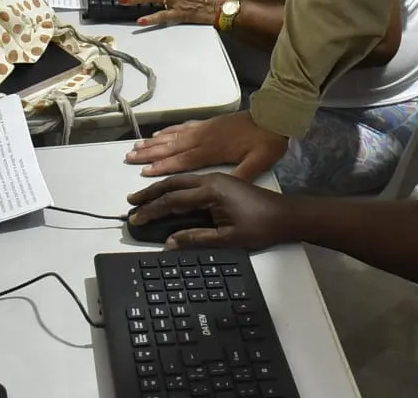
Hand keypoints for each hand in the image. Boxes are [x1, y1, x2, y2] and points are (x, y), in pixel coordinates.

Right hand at [124, 110, 288, 180]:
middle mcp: (204, 137)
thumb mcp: (258, 163)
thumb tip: (221, 188)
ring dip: (154, 142)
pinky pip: (184, 126)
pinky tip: (160, 133)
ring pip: (174, 136)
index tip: (145, 173)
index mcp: (213, 150)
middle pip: (172, 147)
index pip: (183, 161)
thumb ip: (240, 176)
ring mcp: (205, 128)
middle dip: (150, 154)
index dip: (163, 167)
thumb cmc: (267, 142)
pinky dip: (169, 130)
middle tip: (129, 158)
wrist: (274, 116)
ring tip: (136, 146)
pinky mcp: (209, 122)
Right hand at [127, 173, 290, 249]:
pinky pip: (191, 174)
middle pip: (173, 183)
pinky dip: (174, 177)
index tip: (135, 218)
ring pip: (180, 177)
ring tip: (142, 193)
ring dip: (160, 184)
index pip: (173, 200)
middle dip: (150, 193)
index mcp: (211, 191)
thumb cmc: (260, 227)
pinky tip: (167, 179)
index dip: (152, 210)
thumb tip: (170, 242)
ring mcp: (216, 176)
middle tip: (131, 203)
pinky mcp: (221, 178)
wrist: (286, 214)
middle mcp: (210, 179)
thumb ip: (197, 239)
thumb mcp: (229, 238)